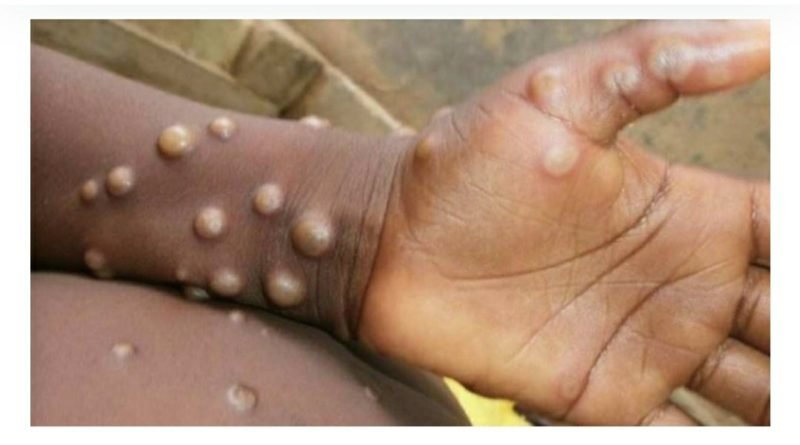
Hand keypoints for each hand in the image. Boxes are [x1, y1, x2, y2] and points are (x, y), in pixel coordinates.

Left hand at [361, 20, 769, 424]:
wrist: (389, 237)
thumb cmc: (466, 160)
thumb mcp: (558, 93)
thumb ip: (654, 63)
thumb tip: (766, 37)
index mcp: (690, 213)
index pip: (792, 233)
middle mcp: (684, 285)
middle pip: (787, 321)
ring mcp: (648, 347)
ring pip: (753, 387)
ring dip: (775, 399)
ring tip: (785, 411)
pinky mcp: (603, 399)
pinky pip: (679, 432)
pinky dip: (713, 439)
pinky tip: (739, 439)